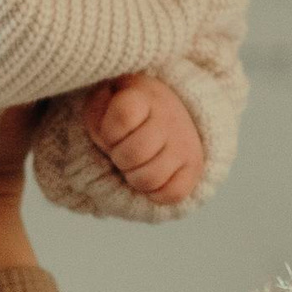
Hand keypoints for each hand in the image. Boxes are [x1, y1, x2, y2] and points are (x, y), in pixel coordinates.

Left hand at [84, 75, 203, 207]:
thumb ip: (97, 113)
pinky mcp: (194, 168)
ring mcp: (185, 144)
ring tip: (136, 166)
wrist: (166, 115)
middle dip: (119, 159)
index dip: (109, 132)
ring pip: (150, 179)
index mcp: (144, 97)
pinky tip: (151, 179)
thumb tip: (107, 138)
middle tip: (123, 152)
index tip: (111, 133)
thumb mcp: (104, 102)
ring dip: (134, 178)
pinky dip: (155, 194)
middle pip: (134, 154)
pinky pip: (172, 194)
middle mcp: (170, 118)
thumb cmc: (126, 114)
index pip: (123, 115)